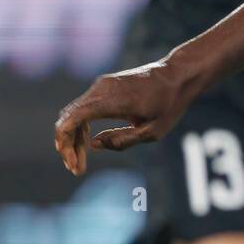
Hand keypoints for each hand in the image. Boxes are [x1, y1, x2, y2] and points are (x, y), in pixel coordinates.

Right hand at [54, 60, 196, 176]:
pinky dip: (81, 126)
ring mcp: (101, 85)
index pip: (72, 118)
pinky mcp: (104, 86)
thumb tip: (93, 145)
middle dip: (67, 145)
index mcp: (111, 100)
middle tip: (75, 169)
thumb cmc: (169, 103)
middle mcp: (101, 89)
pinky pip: (84, 107)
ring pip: (74, 113)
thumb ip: (122, 141)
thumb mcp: (152, 131)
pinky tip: (87, 143)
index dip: (65, 142)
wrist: (178, 74)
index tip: (71, 163)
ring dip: (73, 137)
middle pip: (69, 118)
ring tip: (79, 162)